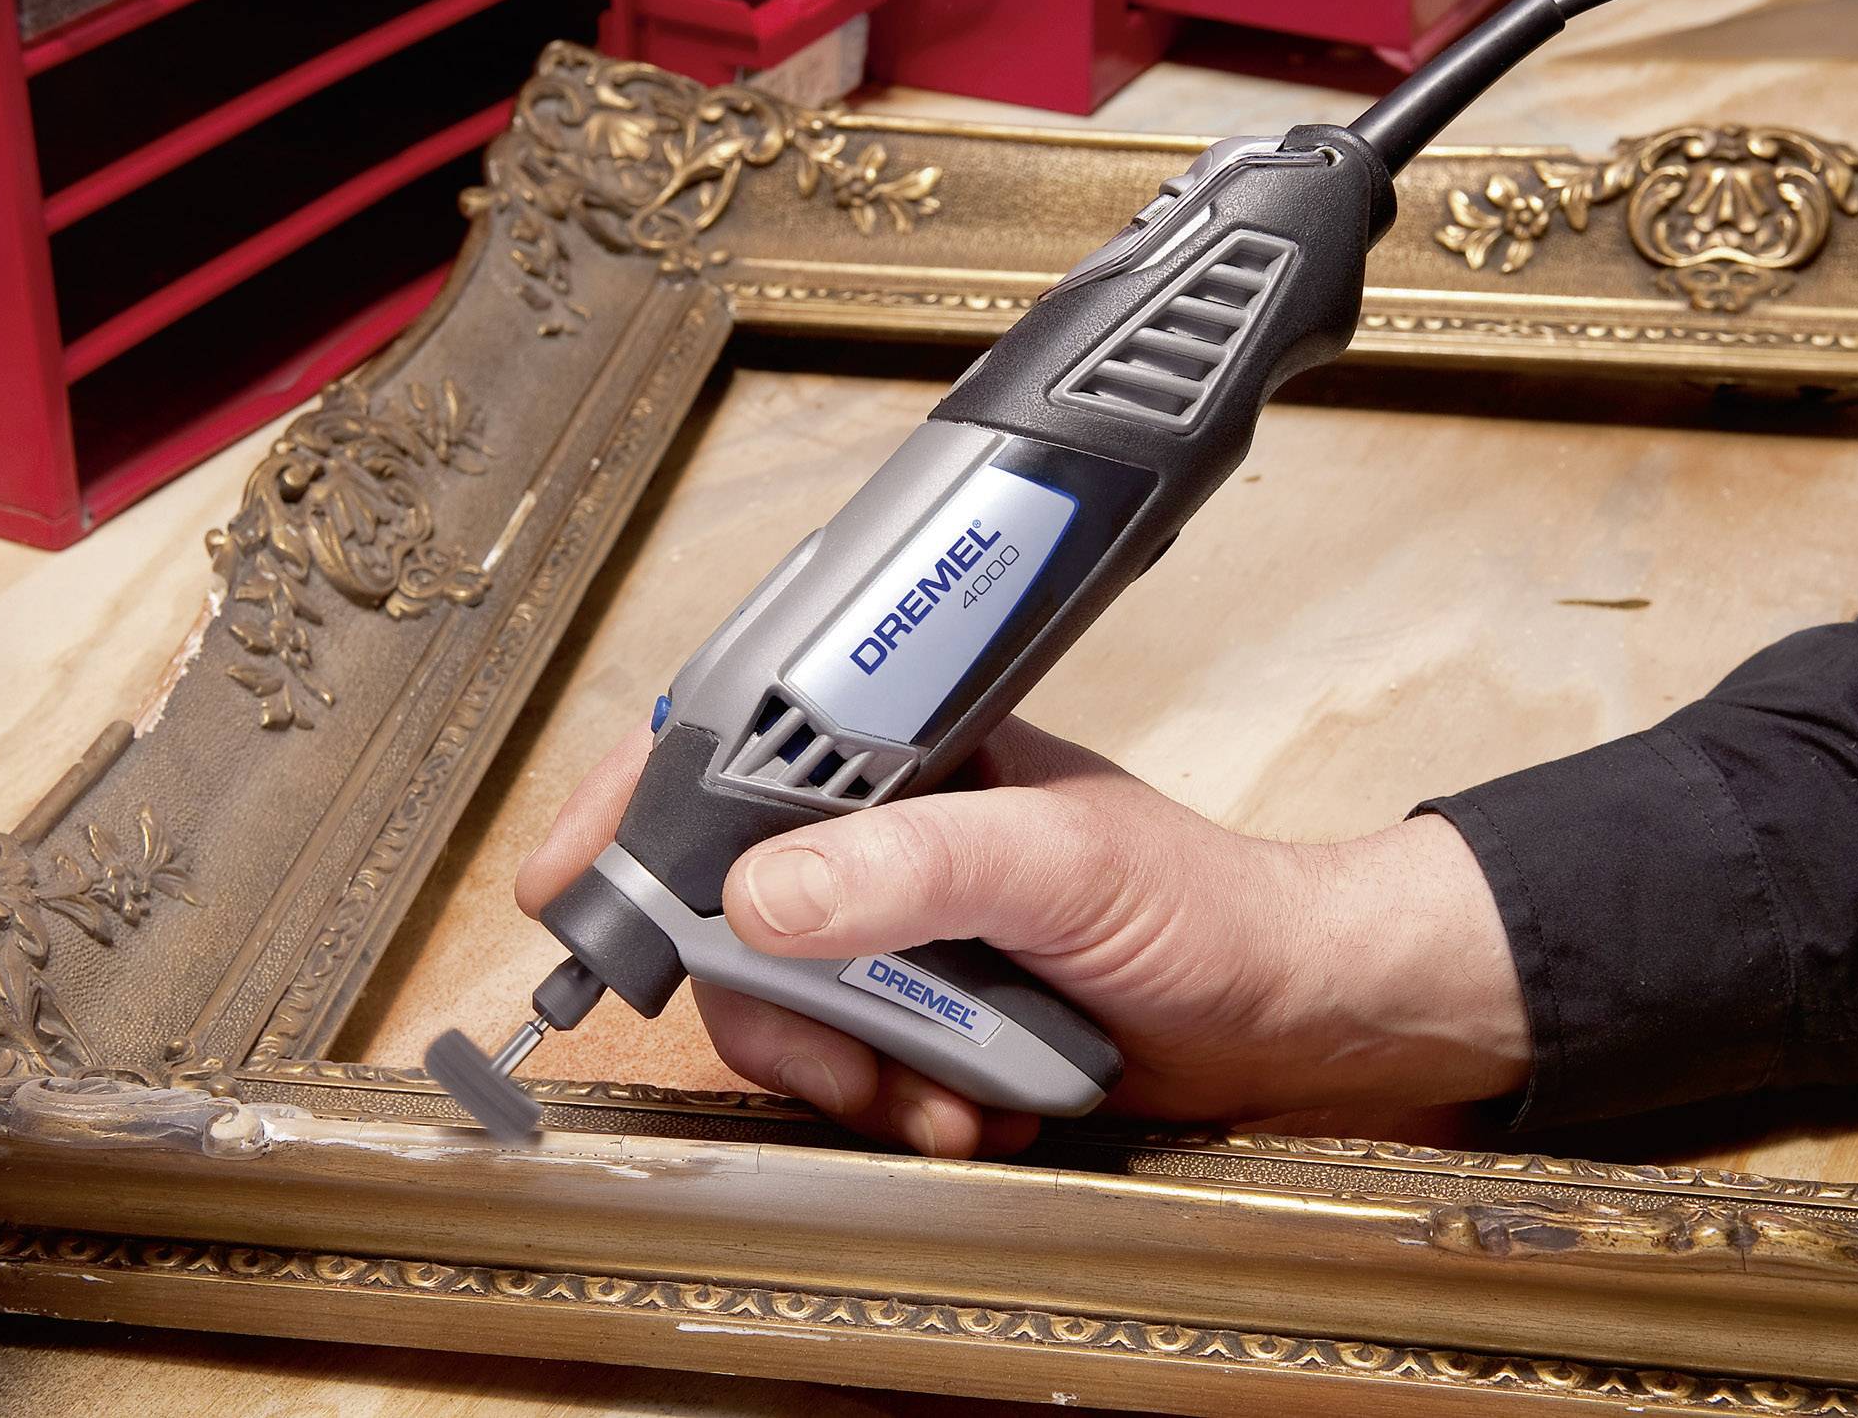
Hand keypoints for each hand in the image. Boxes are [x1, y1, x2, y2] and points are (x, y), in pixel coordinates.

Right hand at [516, 717, 1530, 1157]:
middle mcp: (886, 832)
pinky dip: (884, 1102)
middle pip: (726, 904)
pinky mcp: (919, 1011)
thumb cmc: (1204, 904)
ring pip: (776, 1002)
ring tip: (938, 1091)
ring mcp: (898, 927)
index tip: (570, 885)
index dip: (632, 812)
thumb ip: (917, 868)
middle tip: (840, 1054)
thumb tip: (760, 892)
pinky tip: (962, 1109)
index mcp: (907, 750)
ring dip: (844, 1068)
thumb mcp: (1062, 864)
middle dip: (771, 1000)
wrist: (1288, 1018)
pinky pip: (838, 1066)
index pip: (727, 748)